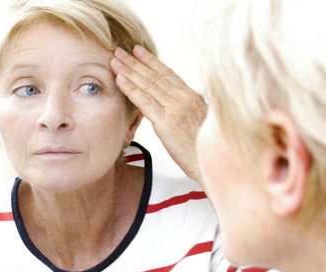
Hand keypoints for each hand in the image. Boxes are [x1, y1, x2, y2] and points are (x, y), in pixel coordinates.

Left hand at [110, 45, 206, 183]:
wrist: (214, 162)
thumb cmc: (205, 146)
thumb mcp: (202, 120)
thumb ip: (188, 107)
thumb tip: (176, 103)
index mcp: (192, 96)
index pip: (168, 73)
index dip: (151, 60)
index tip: (137, 50)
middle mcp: (184, 98)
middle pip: (155, 75)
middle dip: (135, 62)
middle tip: (119, 51)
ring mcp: (175, 109)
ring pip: (148, 85)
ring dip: (129, 71)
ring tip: (114, 61)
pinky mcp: (166, 122)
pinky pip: (145, 101)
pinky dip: (131, 89)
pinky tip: (119, 80)